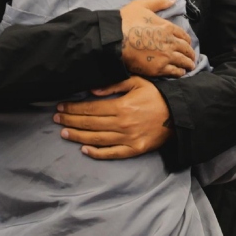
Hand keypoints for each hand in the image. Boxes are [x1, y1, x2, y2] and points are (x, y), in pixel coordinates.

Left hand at [54, 76, 172, 158]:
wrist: (178, 114)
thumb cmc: (157, 96)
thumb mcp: (137, 82)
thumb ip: (114, 85)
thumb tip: (92, 91)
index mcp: (121, 106)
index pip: (91, 108)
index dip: (73, 108)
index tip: (61, 107)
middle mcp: (122, 124)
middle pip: (90, 124)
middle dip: (70, 121)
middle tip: (56, 119)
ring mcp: (128, 139)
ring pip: (97, 139)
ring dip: (78, 136)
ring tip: (64, 133)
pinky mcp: (135, 150)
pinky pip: (112, 153)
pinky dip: (97, 153)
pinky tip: (84, 150)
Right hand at [119, 0, 195, 77]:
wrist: (114, 40)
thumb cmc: (126, 21)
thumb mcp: (142, 5)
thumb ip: (159, 1)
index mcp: (167, 27)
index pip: (183, 35)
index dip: (187, 40)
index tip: (187, 43)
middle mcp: (170, 42)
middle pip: (185, 49)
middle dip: (190, 53)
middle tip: (192, 57)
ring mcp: (165, 56)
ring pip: (183, 61)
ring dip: (188, 64)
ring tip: (190, 66)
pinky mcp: (158, 68)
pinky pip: (174, 72)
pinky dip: (179, 72)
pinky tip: (180, 72)